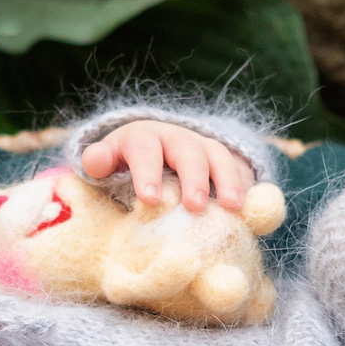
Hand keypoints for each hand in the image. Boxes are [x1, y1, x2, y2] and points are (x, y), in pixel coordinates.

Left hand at [82, 120, 256, 212]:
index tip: (149, 199)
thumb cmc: (124, 166)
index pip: (144, 149)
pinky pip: (239, 168)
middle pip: (187, 151)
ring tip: (233, 207)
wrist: (153, 153)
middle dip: (192, 178)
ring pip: (218, 156)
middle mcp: (175, 138)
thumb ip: (99, 162)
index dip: (146, 172)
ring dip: (227, 180)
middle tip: (195, 207)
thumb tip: (96, 161)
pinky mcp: (224, 161)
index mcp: (142, 138)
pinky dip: (245, 184)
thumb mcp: (107, 161)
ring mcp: (203, 147)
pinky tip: (248, 206)